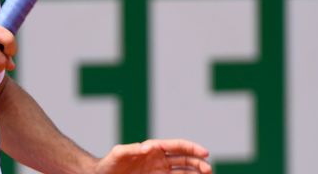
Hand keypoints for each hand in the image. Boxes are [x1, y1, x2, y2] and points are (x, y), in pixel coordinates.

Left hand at [94, 139, 211, 173]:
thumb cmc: (109, 163)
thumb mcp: (119, 153)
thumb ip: (131, 149)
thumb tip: (147, 147)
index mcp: (153, 148)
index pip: (177, 146)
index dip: (192, 148)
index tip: (205, 153)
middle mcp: (159, 159)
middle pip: (184, 159)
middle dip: (197, 162)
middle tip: (208, 169)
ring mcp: (159, 171)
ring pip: (183, 171)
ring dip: (195, 172)